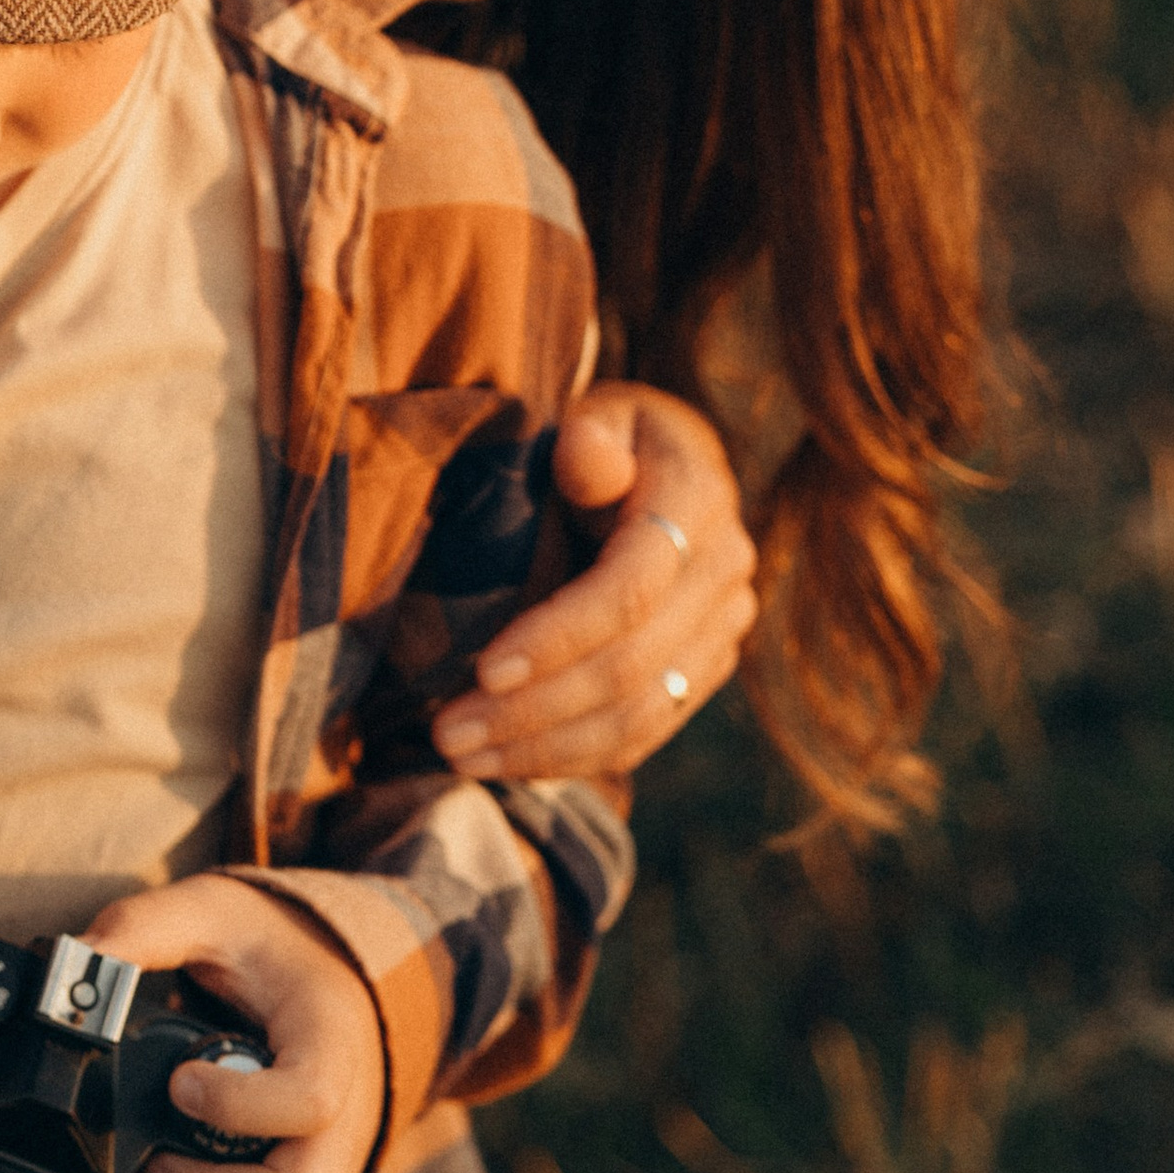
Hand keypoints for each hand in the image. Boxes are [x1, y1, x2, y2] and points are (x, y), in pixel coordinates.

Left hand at [83, 877, 383, 1172]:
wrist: (329, 982)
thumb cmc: (272, 950)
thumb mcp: (215, 910)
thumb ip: (146, 928)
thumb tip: (72, 969)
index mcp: (333, 1042)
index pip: (311, 1099)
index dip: (238, 1106)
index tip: (179, 1082)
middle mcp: (345, 1122)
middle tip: (147, 1164)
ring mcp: (326, 1172)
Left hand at [431, 383, 757, 781]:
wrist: (657, 458)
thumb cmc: (602, 432)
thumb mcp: (597, 409)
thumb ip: (590, 436)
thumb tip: (584, 459)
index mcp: (698, 499)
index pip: (630, 589)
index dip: (559, 636)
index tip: (483, 670)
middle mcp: (725, 572)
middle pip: (632, 667)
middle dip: (535, 710)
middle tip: (448, 733)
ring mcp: (722, 629)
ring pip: (640, 716)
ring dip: (546, 748)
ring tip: (461, 757)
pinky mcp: (704, 669)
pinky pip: (645, 732)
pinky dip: (575, 756)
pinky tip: (508, 763)